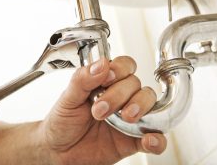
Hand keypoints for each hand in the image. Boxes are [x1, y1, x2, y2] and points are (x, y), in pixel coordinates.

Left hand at [40, 56, 166, 164]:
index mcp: (105, 83)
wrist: (59, 152)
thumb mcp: (68, 98)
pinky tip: (149, 140)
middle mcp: (120, 97)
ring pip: (149, 103)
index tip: (108, 78)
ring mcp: (128, 118)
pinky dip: (157, 139)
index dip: (121, 69)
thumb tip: (101, 64)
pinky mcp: (133, 140)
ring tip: (126, 118)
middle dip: (120, 94)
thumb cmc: (63, 122)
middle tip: (100, 109)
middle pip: (135, 84)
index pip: (124, 66)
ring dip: (140, 107)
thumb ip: (83, 79)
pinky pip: (154, 137)